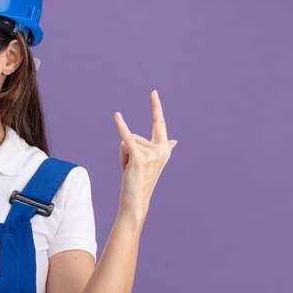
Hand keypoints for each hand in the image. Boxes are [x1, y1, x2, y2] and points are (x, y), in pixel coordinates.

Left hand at [113, 90, 177, 216]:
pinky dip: (121, 127)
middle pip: (137, 136)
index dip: (155, 107)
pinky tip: (116, 116)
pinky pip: (127, 139)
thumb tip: (175, 140)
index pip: (159, 123)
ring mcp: (151, 154)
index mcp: (164, 148)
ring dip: (123, 157)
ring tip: (129, 170)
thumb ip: (164, 148)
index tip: (153, 92)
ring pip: (126, 143)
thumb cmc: (140, 180)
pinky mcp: (139, 158)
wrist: (136, 200)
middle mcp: (161, 150)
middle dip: (130, 149)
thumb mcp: (153, 161)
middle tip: (135, 162)